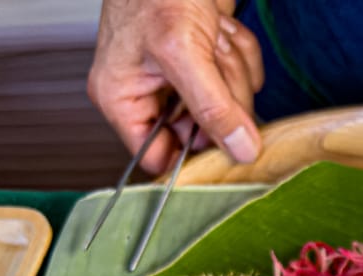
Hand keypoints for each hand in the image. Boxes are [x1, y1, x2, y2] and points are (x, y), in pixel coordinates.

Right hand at [89, 0, 265, 172]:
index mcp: (122, 97)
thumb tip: (239, 152)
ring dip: (232, 68)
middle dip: (221, 97)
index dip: (195, 156)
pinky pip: (239, 77)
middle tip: (215, 63)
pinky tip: (223, 29)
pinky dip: (240, 51)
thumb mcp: (182, 52)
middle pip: (203, 133)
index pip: (159, 159)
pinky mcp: (205, 60)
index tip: (226, 146)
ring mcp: (179, 76)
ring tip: (214, 35)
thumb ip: (212, 107)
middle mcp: (148, 91)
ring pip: (228, 105)